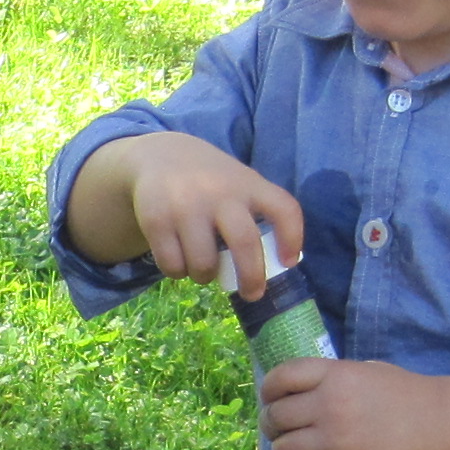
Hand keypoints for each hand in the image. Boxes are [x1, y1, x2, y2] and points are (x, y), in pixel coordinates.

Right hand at [68, 132, 303, 290]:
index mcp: (248, 184)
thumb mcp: (238, 183)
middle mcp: (219, 193)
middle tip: (251, 294)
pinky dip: (177, 272)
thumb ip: (254, 214)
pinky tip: (178, 260)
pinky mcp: (157, 220)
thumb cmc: (210, 181)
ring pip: (204, 264)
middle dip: (251, 277)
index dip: (292, 239)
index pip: (283, 209)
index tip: (288, 263)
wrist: (160, 155)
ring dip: (205, 276)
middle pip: (244, 243)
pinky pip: (173, 265)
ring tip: (202, 267)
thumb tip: (270, 266)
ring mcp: (187, 207)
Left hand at [258, 361, 449, 449]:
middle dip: (270, 423)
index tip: (270, 397)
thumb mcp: (363, 371)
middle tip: (277, 427)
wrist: (434, 424)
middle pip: (275, 417)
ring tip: (290, 449)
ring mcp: (335, 440)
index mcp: (334, 375)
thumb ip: (328, 377)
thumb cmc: (399, 393)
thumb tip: (291, 390)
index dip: (268, 389)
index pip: (280, 378)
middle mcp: (330, 406)